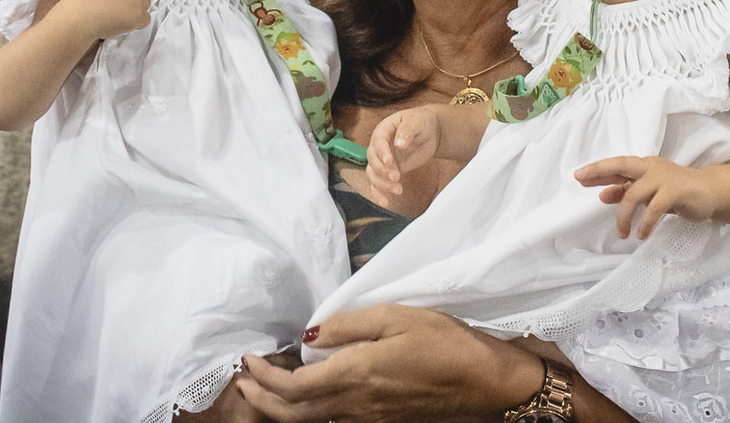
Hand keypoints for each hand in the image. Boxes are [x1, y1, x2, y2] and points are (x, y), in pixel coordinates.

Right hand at [61, 0, 151, 41]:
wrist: (79, 17)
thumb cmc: (88, 1)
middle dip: (135, 1)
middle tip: (116, 7)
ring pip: (145, 6)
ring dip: (134, 12)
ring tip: (114, 13)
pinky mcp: (140, 14)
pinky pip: (145, 20)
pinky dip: (134, 24)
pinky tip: (118, 22)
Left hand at [235, 304, 541, 422]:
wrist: (487, 381)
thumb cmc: (445, 341)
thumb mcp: (397, 316)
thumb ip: (348, 326)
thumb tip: (309, 335)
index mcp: (356, 376)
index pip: (294, 388)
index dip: (264, 379)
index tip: (247, 360)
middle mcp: (356, 405)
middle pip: (295, 414)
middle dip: (261, 401)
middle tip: (242, 382)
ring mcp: (370, 417)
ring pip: (312, 421)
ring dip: (282, 407)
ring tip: (265, 388)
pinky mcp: (384, 419)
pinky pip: (334, 419)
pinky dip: (309, 408)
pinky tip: (309, 392)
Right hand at [365, 108, 441, 204]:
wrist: (429, 131)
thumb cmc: (421, 122)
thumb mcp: (416, 121)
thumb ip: (407, 130)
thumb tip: (399, 143)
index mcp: (383, 130)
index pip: (378, 142)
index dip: (382, 152)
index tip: (389, 161)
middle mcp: (379, 146)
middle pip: (373, 160)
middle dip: (383, 171)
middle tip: (397, 177)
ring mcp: (382, 160)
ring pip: (373, 174)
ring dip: (382, 184)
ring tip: (398, 190)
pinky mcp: (388, 171)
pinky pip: (378, 184)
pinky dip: (379, 193)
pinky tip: (385, 202)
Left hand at [574, 156, 717, 238]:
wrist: (709, 192)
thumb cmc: (675, 191)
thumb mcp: (648, 192)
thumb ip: (626, 191)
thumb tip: (602, 195)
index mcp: (642, 166)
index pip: (616, 165)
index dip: (597, 169)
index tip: (578, 175)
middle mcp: (651, 167)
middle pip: (621, 165)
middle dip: (600, 172)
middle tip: (582, 181)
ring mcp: (663, 178)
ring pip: (635, 193)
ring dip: (624, 216)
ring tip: (623, 234)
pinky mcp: (676, 191)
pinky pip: (654, 207)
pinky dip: (645, 222)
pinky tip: (641, 234)